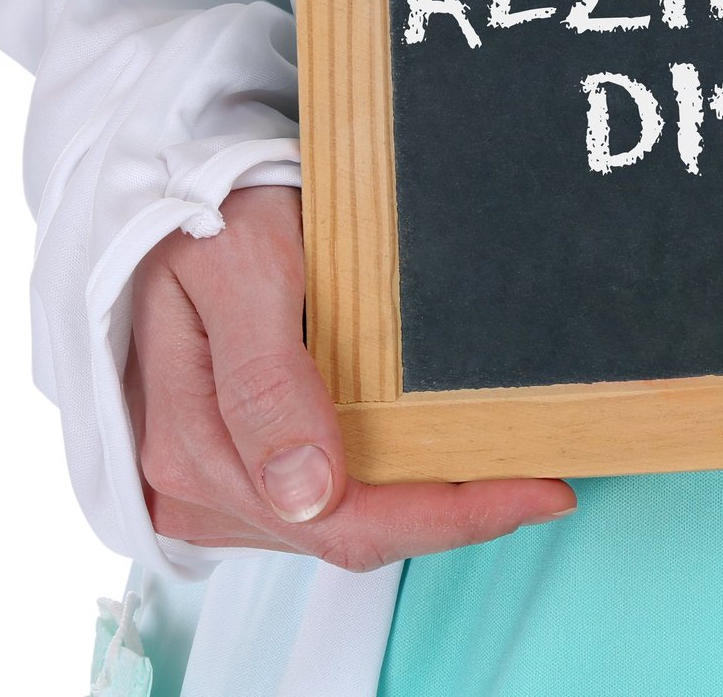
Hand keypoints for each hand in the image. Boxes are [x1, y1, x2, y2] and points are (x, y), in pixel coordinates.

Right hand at [125, 184, 576, 570]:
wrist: (174, 189)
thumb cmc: (209, 216)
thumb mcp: (240, 271)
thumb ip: (265, 381)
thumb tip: (309, 496)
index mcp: (197, 451)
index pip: (345, 523)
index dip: (452, 516)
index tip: (540, 490)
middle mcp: (198, 486)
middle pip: (352, 534)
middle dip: (455, 512)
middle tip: (548, 480)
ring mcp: (218, 483)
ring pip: (346, 524)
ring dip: (427, 500)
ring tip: (509, 462)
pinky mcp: (239, 465)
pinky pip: (330, 498)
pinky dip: (393, 480)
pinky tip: (441, 447)